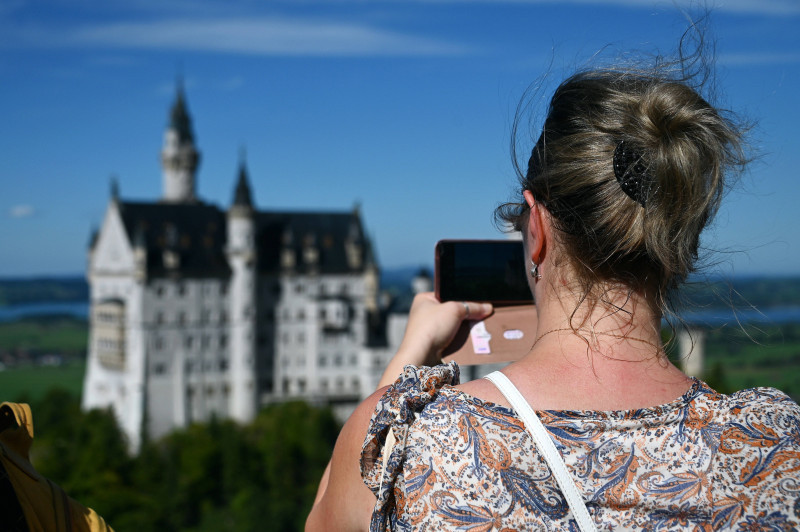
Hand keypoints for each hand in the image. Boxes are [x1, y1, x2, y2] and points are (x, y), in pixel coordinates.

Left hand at [377, 292, 492, 387]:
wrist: (421, 355)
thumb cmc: (432, 327)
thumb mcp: (455, 310)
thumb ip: (472, 307)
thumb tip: (487, 307)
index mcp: (425, 299)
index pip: (449, 293)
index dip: (463, 296)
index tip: (479, 300)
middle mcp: (425, 312)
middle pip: (452, 310)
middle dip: (466, 313)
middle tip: (482, 313)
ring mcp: (428, 328)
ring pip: (453, 324)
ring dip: (465, 326)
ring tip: (480, 325)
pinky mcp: (433, 342)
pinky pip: (451, 336)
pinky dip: (460, 337)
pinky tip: (471, 337)